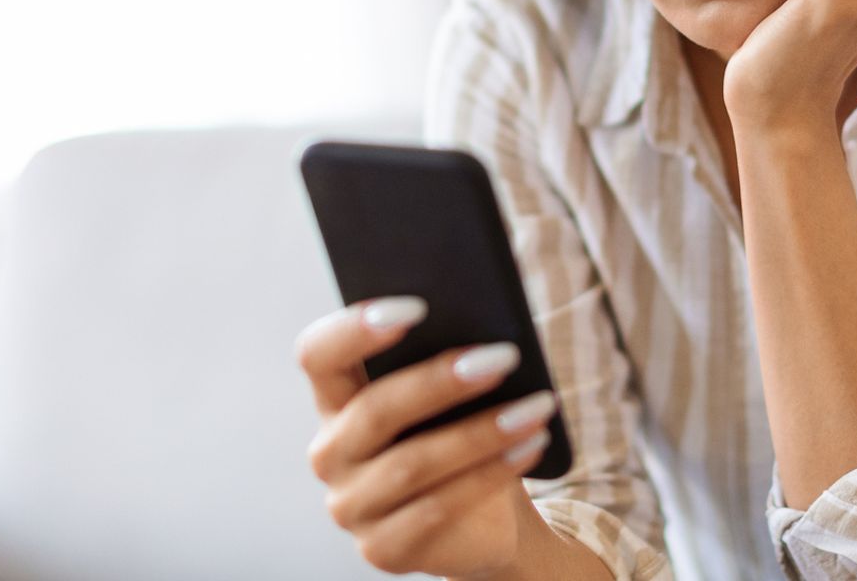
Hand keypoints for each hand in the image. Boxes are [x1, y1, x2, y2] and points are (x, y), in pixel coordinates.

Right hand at [294, 298, 555, 576]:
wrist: (483, 519)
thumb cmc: (461, 434)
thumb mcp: (454, 396)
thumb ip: (448, 356)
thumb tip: (484, 323)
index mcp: (336, 401)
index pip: (319, 356)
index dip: (355, 329)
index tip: (416, 306)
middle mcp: (332, 454)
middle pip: (375, 410)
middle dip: (441, 381)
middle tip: (503, 357)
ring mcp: (352, 507)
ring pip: (412, 464)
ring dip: (482, 432)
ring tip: (537, 406)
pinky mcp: (383, 549)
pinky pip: (437, 509)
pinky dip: (490, 474)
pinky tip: (531, 445)